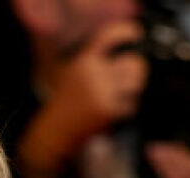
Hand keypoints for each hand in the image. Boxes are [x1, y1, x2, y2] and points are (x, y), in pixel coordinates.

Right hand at [18, 21, 148, 177]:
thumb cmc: (66, 104)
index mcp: (84, 61)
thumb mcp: (75, 75)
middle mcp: (93, 73)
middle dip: (136, 71)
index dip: (127, 32)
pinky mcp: (107, 110)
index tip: (136, 34)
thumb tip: (131, 58)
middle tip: (130, 79)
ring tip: (120, 97)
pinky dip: (126, 109)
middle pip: (132, 63)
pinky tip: (112, 112)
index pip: (110, 37)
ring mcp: (101, 92)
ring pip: (136, 83)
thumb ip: (98, 63)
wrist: (53, 132)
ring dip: (133, 90)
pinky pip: (131, 105)